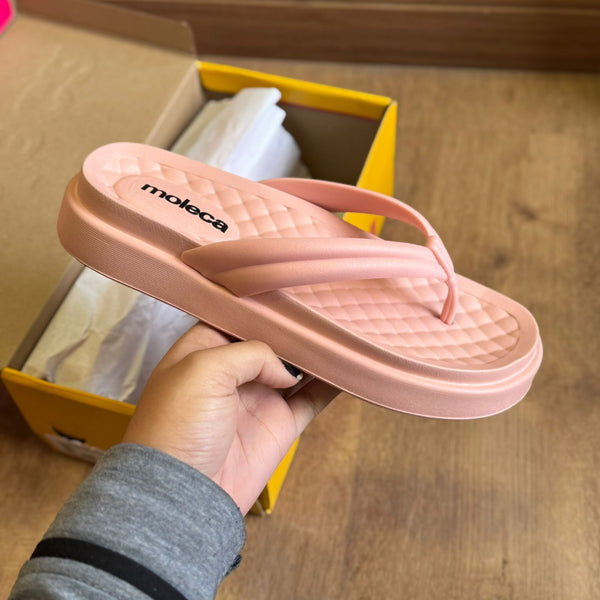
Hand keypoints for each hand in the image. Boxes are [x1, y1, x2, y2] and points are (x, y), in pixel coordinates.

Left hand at [123, 322, 338, 513]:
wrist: (184, 494)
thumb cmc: (176, 426)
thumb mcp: (203, 370)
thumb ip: (250, 353)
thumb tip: (286, 369)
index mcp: (204, 350)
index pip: (238, 318)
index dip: (263, 307)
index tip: (293, 294)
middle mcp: (233, 371)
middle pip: (272, 340)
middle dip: (296, 327)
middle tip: (327, 308)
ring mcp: (259, 397)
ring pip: (297, 366)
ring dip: (318, 353)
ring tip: (345, 331)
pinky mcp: (279, 424)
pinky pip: (313, 399)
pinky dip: (333, 384)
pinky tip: (351, 367)